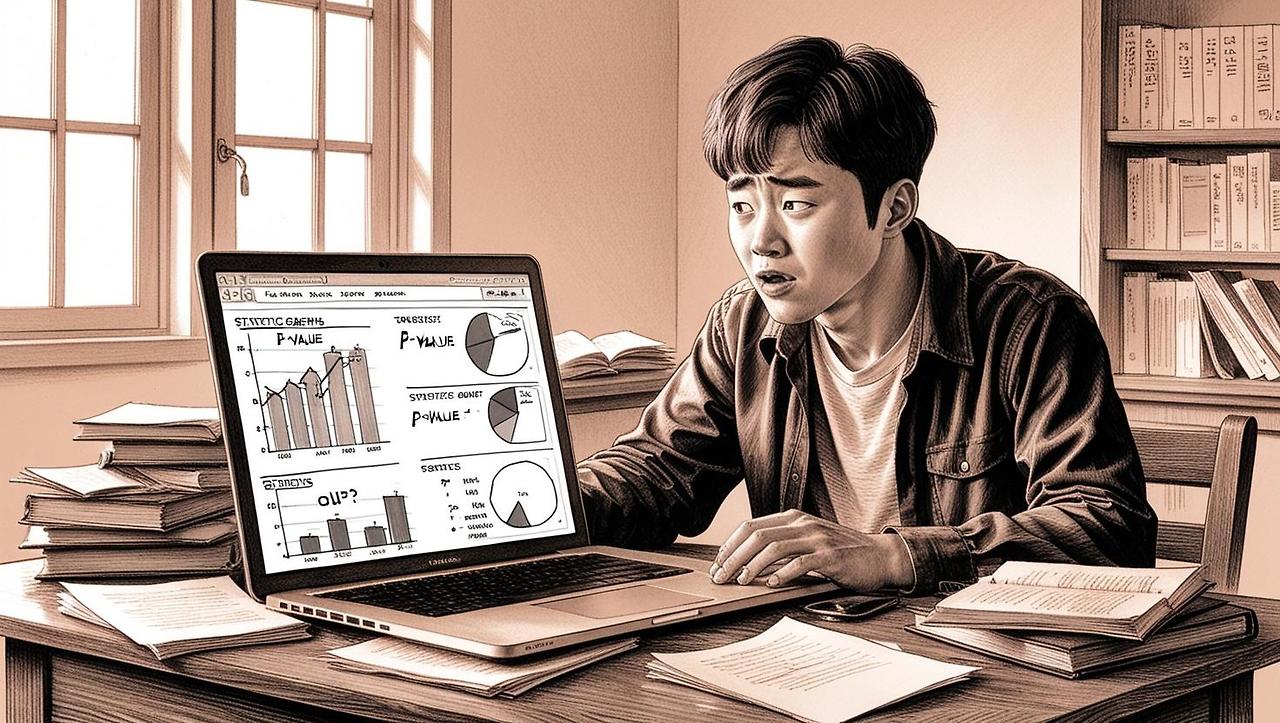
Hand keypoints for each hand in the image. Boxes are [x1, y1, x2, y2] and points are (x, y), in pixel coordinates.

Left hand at [709, 510, 913, 590]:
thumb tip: (747, 561)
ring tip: (742, 581)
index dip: (730, 545)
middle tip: (721, 576)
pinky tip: (772, 584)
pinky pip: (801, 563)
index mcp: (793, 518)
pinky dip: (783, 574)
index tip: (718, 563)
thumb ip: (782, 544)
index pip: (750, 526)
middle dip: (733, 557)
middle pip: (756, 536)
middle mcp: (802, 524)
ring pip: (774, 547)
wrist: (879, 555)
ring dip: (753, 566)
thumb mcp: (808, 540)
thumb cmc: (841, 551)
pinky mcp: (830, 556)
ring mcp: (817, 538)